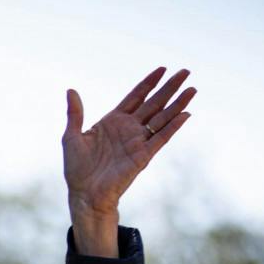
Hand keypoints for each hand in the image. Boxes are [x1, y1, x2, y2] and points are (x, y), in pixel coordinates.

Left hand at [63, 67, 195, 255]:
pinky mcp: (143, 156)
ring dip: (177, 104)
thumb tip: (71, 90)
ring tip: (192, 89)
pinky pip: (161, 138)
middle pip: (154, 103)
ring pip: (162, 118)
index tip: (162, 69)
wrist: (84, 194)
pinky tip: (185, 114)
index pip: (136, 96)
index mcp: (113, 121)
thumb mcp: (72, 137)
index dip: (149, 83)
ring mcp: (137, 141)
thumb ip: (75, 114)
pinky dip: (173, 126)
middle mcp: (129, 129)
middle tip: (186, 71)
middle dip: (169, 87)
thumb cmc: (76, 168)